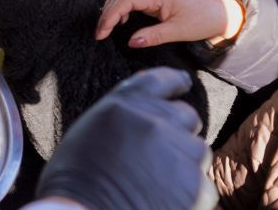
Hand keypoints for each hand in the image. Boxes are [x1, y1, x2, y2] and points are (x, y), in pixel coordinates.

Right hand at [35, 68, 216, 209]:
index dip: (175, 82)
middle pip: (187, 116)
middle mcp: (157, 120)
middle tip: (163, 152)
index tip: (183, 83)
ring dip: (185, 163)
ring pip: (198, 151)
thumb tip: (142, 119)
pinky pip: (203, 185)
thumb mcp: (90, 130)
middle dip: (180, 131)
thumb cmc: (74, 178)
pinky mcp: (195, 186)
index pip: (162, 80)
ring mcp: (179, 152)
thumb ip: (122, 117)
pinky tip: (163, 201)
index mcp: (127, 102)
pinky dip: (189, 195)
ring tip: (159, 182)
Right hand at [97, 0, 243, 47]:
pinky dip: (122, 8)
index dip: (110, 15)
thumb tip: (131, 42)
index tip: (101, 33)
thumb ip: (153, 36)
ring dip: (113, 8)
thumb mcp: (178, 32)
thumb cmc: (203, 21)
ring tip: (106, 28)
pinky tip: (120, 22)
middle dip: (107, 11)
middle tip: (99, 33)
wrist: (221, 13)